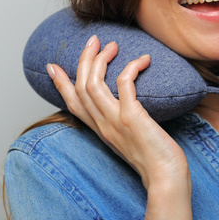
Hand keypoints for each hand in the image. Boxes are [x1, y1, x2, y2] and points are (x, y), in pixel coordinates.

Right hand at [46, 35, 189, 189]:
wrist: (165, 179)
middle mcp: (103, 125)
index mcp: (101, 131)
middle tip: (93, 41)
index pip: (73, 105)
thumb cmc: (156, 160)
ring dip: (100, 60)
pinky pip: (124, 84)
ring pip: (93, 84)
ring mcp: (115, 121)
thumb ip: (124, 125)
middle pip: (80, 87)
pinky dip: (131, 67)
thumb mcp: (132, 140)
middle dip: (84, 60)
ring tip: (111, 45)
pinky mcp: (132, 117)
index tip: (53, 66)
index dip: (60, 84)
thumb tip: (130, 108)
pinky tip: (143, 60)